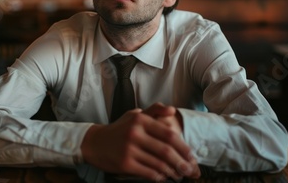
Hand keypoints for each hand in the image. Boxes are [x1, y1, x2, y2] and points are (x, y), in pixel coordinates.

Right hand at [81, 108, 198, 180]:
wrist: (95, 143)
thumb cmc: (120, 129)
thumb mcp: (135, 114)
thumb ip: (155, 110)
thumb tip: (173, 110)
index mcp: (140, 120)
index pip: (168, 134)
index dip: (183, 147)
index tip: (191, 156)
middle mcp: (135, 133)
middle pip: (166, 150)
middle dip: (182, 162)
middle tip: (190, 169)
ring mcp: (129, 149)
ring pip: (158, 164)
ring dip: (172, 172)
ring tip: (179, 175)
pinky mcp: (125, 164)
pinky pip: (148, 172)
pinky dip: (159, 177)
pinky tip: (164, 177)